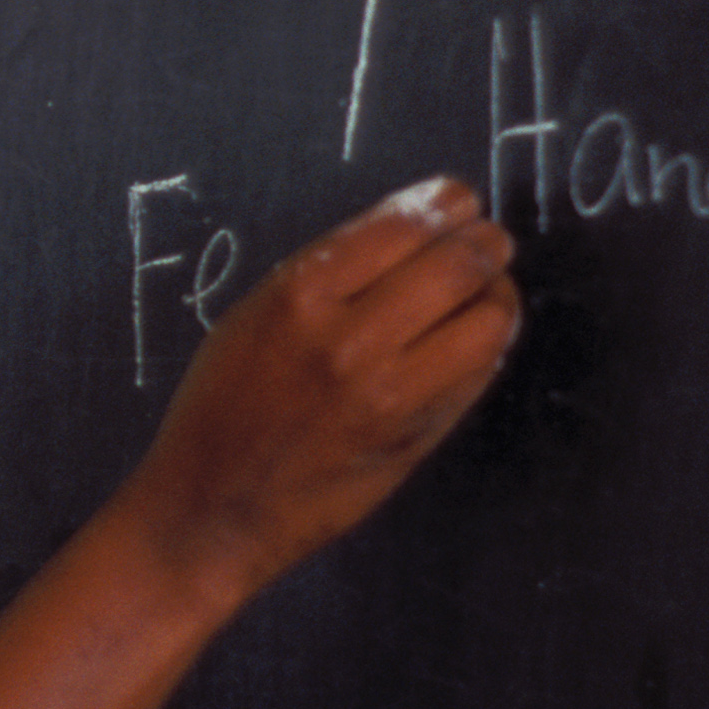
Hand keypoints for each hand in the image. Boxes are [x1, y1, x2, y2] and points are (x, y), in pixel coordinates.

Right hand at [121, 177, 516, 597]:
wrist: (211, 508)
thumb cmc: (223, 407)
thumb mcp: (254, 316)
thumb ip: (331, 275)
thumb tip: (417, 232)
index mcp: (298, 295)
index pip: (404, 225)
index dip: (444, 203)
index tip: (456, 200)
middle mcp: (349, 340)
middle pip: (457, 265)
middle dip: (485, 242)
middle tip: (489, 239)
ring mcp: (389, 394)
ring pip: (486, 320)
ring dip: (497, 294)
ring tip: (488, 289)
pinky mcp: (415, 436)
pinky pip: (476, 374)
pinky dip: (484, 346)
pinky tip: (469, 339)